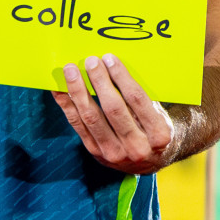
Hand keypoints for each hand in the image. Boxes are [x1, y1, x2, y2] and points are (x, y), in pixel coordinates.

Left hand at [52, 53, 175, 175]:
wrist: (149, 161)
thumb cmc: (153, 127)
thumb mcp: (158, 113)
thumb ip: (140, 96)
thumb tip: (112, 65)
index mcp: (159, 134)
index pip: (137, 99)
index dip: (121, 77)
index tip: (109, 58)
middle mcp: (137, 147)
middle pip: (113, 108)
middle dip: (99, 81)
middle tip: (90, 60)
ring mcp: (115, 153)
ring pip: (92, 117)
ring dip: (78, 91)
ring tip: (71, 70)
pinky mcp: (96, 152)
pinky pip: (78, 125)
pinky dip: (66, 105)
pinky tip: (59, 90)